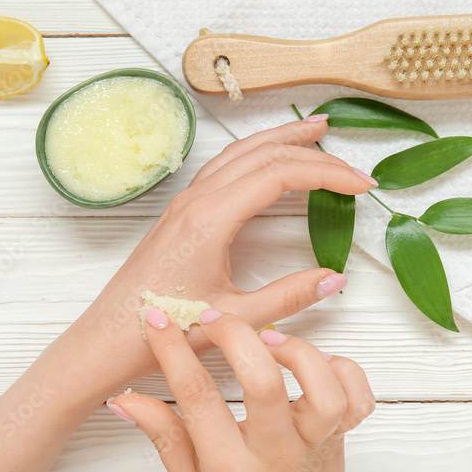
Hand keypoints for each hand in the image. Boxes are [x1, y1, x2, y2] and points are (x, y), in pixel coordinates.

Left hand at [48, 116, 377, 401]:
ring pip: (239, 154)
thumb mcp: (237, 319)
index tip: (362, 185)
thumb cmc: (165, 331)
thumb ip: (290, 296)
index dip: (327, 173)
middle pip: (262, 153)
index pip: (280, 174)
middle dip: (311, 150)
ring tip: (314, 132)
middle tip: (351, 160)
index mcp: (211, 219)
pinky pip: (223, 168)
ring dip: (279, 139)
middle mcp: (196, 201)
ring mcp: (185, 204)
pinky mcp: (181, 214)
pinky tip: (268, 162)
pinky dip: (255, 156)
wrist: (109, 340)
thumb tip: (335, 277)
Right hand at [109, 309, 374, 471]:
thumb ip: (163, 437)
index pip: (198, 400)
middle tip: (213, 320)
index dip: (174, 353)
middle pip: (264, 384)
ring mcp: (316, 447)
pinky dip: (343, 370)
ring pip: (323, 391)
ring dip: (296, 351)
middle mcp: (278, 456)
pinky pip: (359, 400)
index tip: (161, 321)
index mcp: (232, 471)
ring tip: (267, 337)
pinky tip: (313, 363)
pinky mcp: (343, 441)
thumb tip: (124, 398)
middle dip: (235, 338)